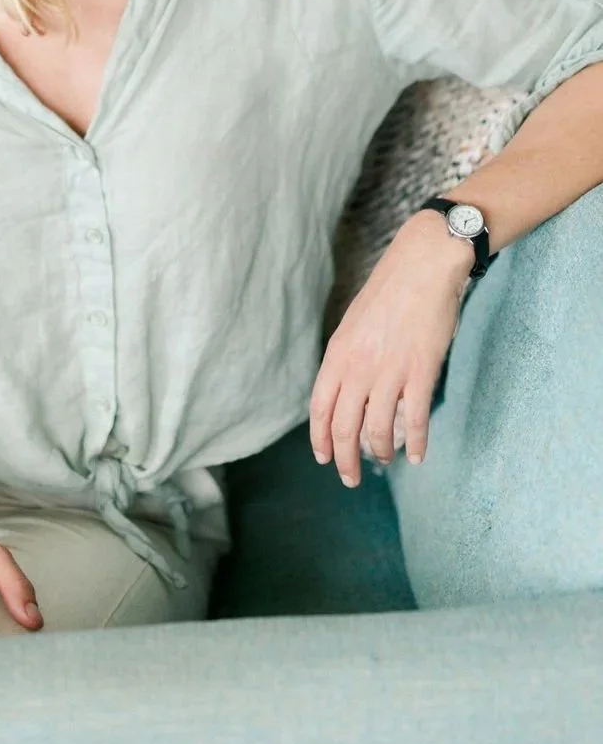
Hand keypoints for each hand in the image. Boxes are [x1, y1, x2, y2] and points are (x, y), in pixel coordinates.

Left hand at [309, 214, 471, 486]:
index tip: (324, 458)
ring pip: (379, 428)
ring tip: (385, 461)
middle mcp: (359, 366)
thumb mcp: (354, 323)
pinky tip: (419, 456)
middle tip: (351, 478)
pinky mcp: (421, 370)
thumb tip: (344, 389)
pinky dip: (417, 442)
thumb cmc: (389, 292)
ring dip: (381, 452)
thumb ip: (347, 357)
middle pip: (345, 427)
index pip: (320, 408)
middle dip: (345, 459)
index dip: (320, 438)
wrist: (422, 265)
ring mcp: (390, 370)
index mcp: (339, 353)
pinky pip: (416, 418)